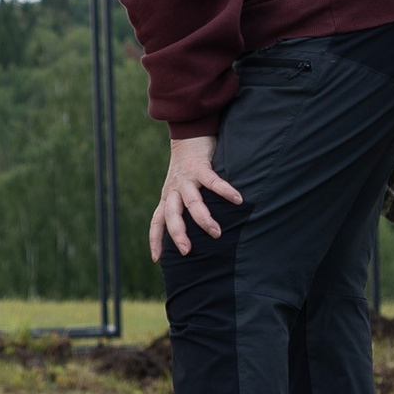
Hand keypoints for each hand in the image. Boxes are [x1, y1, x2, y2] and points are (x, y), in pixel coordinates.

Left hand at [150, 134, 243, 259]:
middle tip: (187, 251)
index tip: (157, 259)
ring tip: (217, 233)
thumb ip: (184, 206)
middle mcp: (174, 190)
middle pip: (171, 216)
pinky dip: (225, 191)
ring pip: (191, 202)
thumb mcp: (180, 188)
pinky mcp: (199, 167)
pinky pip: (213, 181)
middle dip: (178, 234)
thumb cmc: (187, 166)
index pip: (157, 221)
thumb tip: (196, 231)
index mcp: (168, 197)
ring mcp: (186, 179)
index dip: (155, 239)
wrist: (188, 134)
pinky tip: (238, 199)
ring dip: (203, 219)